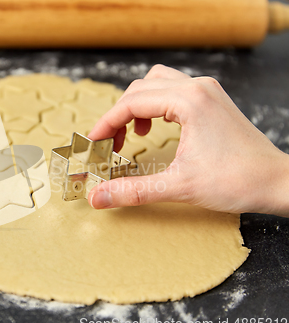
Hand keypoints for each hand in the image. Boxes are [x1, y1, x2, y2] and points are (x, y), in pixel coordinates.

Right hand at [88, 64, 288, 216]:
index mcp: (188, 101)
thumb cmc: (238, 181)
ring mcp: (206, 91)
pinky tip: (154, 128)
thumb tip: (98, 197)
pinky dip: (154, 106)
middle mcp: (197, 88)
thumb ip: (132, 190)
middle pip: (140, 89)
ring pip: (155, 84)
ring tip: (132, 135)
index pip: (131, 103)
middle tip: (110, 145)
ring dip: (136, 106)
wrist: (277, 182)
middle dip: (118, 116)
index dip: (106, 124)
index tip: (94, 143)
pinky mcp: (211, 100)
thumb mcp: (178, 187)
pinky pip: (172, 90)